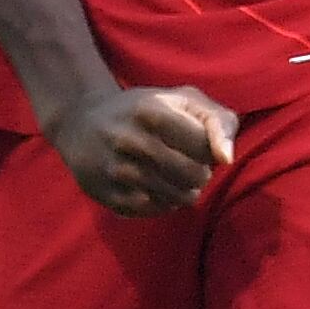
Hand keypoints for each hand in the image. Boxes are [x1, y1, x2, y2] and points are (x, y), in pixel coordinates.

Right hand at [43, 84, 237, 215]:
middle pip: (192, 174)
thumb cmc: (144, 108)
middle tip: (194, 167)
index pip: (203, 144)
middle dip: (202, 174)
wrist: (82, 122)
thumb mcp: (180, 98)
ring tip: (180, 179)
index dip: (210, 150)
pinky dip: (166, 203)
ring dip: (187, 191)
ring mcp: (117, 171)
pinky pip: (152, 210)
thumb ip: (216, 120)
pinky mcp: (107, 195)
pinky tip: (161, 188)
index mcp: (151, 111)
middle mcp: (131, 141)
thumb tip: (227, 158)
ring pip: (175, 196)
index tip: (201, 146)